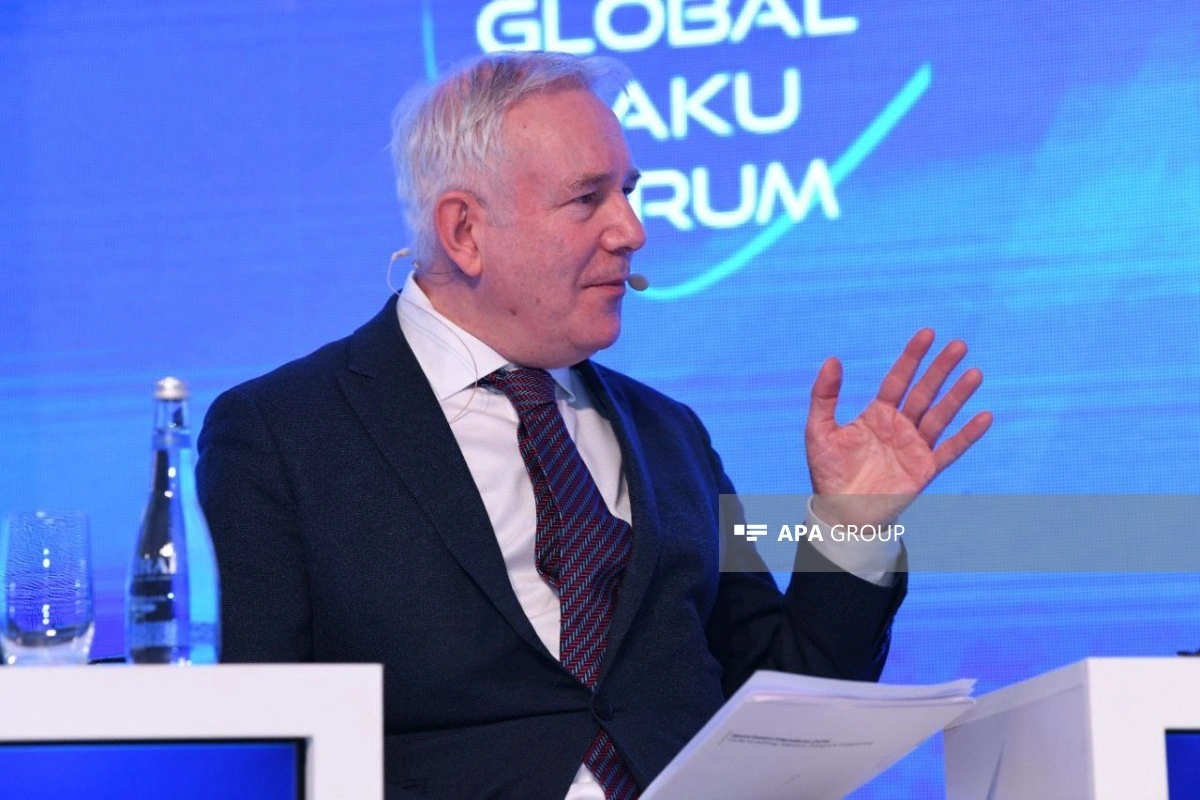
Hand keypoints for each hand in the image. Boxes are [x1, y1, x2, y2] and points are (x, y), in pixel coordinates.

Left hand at [805, 329, 991, 525]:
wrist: (839, 513)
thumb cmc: (828, 472)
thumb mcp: (819, 430)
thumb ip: (824, 395)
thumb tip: (833, 359)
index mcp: (877, 414)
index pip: (898, 379)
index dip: (912, 357)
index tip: (927, 334)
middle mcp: (900, 427)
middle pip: (924, 392)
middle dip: (940, 369)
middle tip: (959, 345)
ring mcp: (914, 447)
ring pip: (940, 416)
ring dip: (957, 395)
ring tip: (974, 373)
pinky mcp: (924, 470)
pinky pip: (950, 450)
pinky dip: (967, 435)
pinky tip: (984, 417)